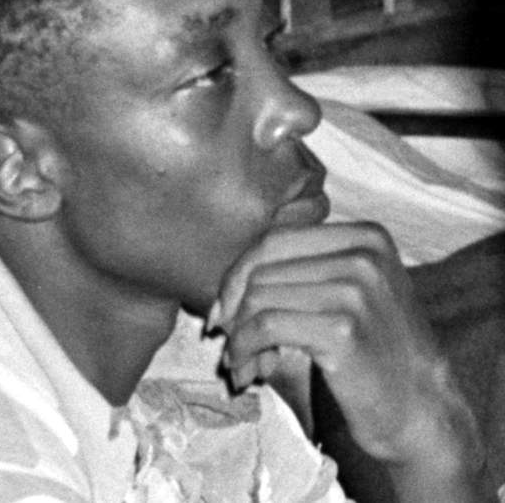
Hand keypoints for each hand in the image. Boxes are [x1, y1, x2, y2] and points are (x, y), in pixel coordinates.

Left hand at [209, 222, 482, 468]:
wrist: (420, 407)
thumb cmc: (371, 350)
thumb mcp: (344, 291)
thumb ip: (295, 273)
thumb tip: (223, 293)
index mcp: (364, 235)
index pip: (275, 239)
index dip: (237, 275)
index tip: (223, 311)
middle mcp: (364, 254)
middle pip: (262, 267)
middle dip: (234, 309)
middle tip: (228, 343)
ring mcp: (357, 289)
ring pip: (259, 297)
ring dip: (237, 337)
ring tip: (242, 363)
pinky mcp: (344, 328)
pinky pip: (266, 326)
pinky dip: (246, 349)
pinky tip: (251, 370)